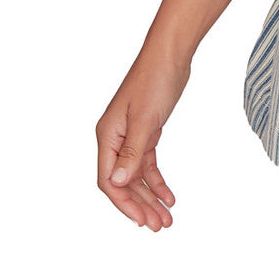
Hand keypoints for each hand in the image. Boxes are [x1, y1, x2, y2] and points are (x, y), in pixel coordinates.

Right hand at [96, 49, 190, 230]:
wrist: (171, 53)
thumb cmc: (155, 79)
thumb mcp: (146, 118)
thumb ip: (132, 152)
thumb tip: (117, 183)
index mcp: (107, 136)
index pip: (109, 181)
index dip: (124, 204)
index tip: (142, 221)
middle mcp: (115, 139)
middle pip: (124, 182)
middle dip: (141, 206)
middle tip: (160, 225)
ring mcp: (130, 135)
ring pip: (137, 175)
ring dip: (151, 196)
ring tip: (167, 217)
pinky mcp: (146, 131)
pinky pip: (148, 162)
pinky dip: (158, 179)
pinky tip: (169, 195)